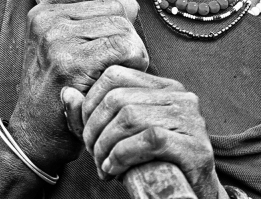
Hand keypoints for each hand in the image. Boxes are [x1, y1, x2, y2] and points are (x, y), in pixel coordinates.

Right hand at [8, 0, 148, 173]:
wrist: (35, 134)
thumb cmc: (56, 91)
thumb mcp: (67, 48)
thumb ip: (96, 21)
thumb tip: (130, 2)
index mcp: (43, 12)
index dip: (110, 10)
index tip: (105, 37)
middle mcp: (47, 21)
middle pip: (114, 7)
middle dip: (125, 35)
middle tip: (114, 64)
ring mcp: (57, 40)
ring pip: (123, 26)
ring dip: (132, 52)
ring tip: (114, 73)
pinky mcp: (72, 63)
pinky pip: (125, 47)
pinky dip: (133, 64)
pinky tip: (117, 81)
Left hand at [64, 65, 225, 198]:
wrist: (191, 195)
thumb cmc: (154, 163)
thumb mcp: (121, 136)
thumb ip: (93, 116)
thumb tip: (67, 93)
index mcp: (163, 87)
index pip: (115, 75)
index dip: (91, 102)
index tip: (87, 131)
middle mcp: (180, 96)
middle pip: (118, 98)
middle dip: (95, 129)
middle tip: (93, 154)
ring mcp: (190, 119)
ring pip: (130, 117)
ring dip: (106, 146)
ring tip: (103, 165)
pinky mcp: (194, 145)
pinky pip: (148, 139)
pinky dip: (122, 156)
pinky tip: (116, 170)